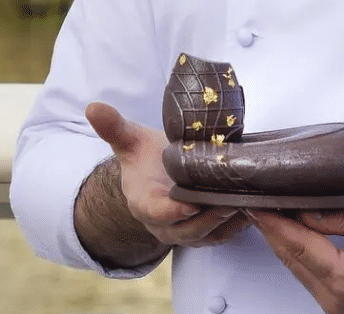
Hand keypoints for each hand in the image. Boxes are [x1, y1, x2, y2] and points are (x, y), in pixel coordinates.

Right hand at [84, 101, 250, 248]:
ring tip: (246, 203)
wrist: (152, 175)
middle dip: (209, 217)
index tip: (193, 201)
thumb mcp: (129, 140)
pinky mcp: (203, 231)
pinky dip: (236, 226)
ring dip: (227, 223)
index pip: (158, 212)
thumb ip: (113, 127)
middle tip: (230, 199)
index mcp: (144, 202)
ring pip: (208, 235)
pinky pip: (221, 235)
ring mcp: (184, 230)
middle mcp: (163, 223)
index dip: (175, 210)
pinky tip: (252, 208)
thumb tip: (92, 107)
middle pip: (188, 229)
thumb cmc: (143, 157)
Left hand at [248, 203, 343, 313]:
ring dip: (281, 240)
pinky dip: (295, 251)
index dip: (275, 224)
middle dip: (272, 230)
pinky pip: (307, 273)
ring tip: (266, 211)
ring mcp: (335, 304)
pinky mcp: (336, 301)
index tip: (257, 205)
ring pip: (296, 268)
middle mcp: (337, 299)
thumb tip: (302, 210)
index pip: (300, 246)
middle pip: (292, 259)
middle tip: (254, 201)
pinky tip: (286, 231)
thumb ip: (338, 215)